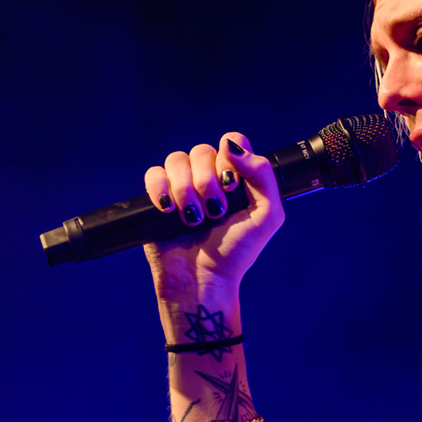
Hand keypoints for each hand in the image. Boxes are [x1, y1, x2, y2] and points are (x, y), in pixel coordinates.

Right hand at [142, 133, 284, 299]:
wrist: (202, 280)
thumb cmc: (235, 252)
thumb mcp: (267, 215)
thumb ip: (263, 175)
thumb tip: (232, 147)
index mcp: (236, 177)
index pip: (232, 141)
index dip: (230, 158)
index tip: (232, 187)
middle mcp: (209, 177)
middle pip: (202, 150)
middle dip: (208, 183)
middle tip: (215, 212)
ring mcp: (182, 187)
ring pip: (176, 160)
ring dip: (186, 191)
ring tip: (194, 219)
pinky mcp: (158, 198)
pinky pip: (154, 174)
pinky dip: (160, 190)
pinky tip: (169, 211)